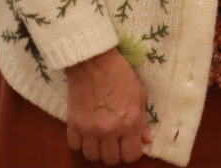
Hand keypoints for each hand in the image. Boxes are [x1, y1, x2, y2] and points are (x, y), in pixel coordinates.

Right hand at [65, 48, 151, 163]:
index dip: (132, 152)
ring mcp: (89, 129)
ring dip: (97, 150)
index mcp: (129, 123)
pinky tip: (86, 133)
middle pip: (111, 160)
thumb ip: (143, 121)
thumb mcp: (140, 96)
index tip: (130, 144)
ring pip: (91, 156)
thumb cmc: (122, 76)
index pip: (132, 155)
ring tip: (100, 139)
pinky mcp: (73, 124)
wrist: (94, 63)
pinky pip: (74, 146)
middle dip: (115, 153)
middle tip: (115, 142)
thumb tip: (147, 140)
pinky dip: (80, 143)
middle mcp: (109, 130)